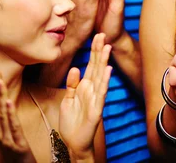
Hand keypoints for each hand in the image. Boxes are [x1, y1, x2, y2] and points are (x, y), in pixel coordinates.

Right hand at [0, 70, 34, 162]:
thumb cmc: (16, 150)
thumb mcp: (9, 132)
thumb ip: (6, 118)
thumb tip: (5, 101)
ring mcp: (5, 138)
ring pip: (1, 114)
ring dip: (0, 96)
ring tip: (0, 82)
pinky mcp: (16, 144)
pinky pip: (13, 126)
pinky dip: (10, 113)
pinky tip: (9, 101)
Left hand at [60, 34, 111, 156]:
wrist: (73, 141)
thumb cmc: (72, 121)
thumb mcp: (68, 98)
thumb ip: (72, 83)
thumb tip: (75, 67)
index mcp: (85, 86)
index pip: (91, 64)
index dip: (94, 50)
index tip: (97, 35)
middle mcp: (92, 90)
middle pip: (96, 66)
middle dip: (99, 51)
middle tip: (102, 34)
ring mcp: (96, 98)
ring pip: (100, 77)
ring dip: (104, 62)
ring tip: (107, 47)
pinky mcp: (96, 109)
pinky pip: (100, 94)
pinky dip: (104, 82)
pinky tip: (107, 70)